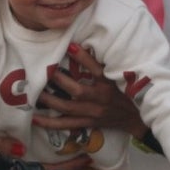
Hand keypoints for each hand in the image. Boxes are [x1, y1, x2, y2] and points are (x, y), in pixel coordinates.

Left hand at [31, 44, 145, 135]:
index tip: (68, 46)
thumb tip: (75, 44)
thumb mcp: (116, 75)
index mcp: (109, 84)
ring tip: (34, 94)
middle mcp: (100, 99)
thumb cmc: (125, 92)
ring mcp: (93, 113)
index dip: (84, 58)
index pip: (97, 69)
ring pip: (68, 108)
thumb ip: (98, 62)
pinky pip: (67, 125)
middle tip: (42, 71)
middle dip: (59, 81)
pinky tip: (35, 119)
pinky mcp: (88, 123)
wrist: (135, 118)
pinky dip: (50, 123)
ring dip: (50, 101)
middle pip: (77, 91)